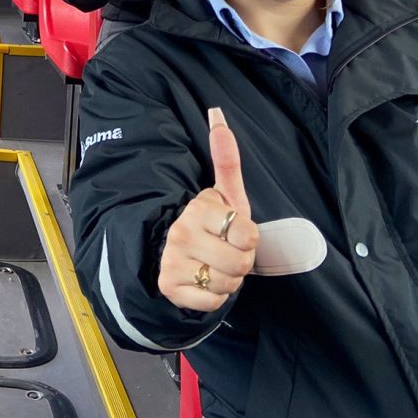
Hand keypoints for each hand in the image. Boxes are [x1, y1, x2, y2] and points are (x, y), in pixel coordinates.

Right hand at [157, 108, 258, 311]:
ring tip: (213, 266)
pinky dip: (214, 297)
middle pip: (240, 262)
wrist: (171, 252)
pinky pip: (212, 302)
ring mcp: (172, 261)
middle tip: (224, 251)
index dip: (248, 237)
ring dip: (228, 280)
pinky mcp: (169, 287)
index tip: (232, 232)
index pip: (248, 234)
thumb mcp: (224, 194)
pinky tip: (202, 282)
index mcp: (197, 209)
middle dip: (240, 261)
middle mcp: (180, 234)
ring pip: (228, 284)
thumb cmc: (209, 224)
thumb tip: (218, 115)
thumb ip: (226, 160)